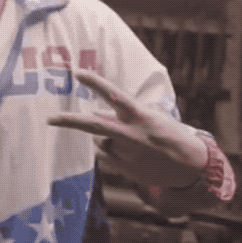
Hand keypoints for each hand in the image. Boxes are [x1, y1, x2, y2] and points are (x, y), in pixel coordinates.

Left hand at [48, 69, 207, 188]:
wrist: (192, 167)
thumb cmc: (170, 135)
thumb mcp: (151, 118)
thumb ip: (123, 115)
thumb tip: (95, 115)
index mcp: (141, 116)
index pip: (114, 95)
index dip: (95, 83)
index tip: (77, 72)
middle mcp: (132, 134)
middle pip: (94, 125)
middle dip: (69, 121)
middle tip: (49, 119)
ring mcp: (127, 154)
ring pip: (100, 141)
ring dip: (105, 138)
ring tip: (131, 142)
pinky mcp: (125, 169)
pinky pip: (106, 156)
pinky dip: (111, 152)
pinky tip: (131, 155)